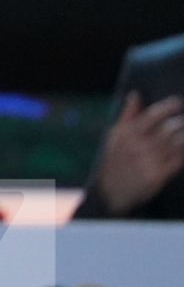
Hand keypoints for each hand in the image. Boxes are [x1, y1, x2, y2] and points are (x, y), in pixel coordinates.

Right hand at [94, 91, 183, 214]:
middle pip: (169, 128)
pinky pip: (178, 159)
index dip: (167, 107)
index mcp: (127, 134)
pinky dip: (182, 152)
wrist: (111, 191)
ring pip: (177, 143)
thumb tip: (135, 95)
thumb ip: (127, 115)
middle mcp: (139, 146)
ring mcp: (150, 161)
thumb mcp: (114, 136)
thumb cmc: (114, 160)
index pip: (152, 115)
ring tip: (182, 133)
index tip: (177, 102)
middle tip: (182, 121)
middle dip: (180, 122)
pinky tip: (181, 149)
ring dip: (183, 136)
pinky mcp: (158, 176)